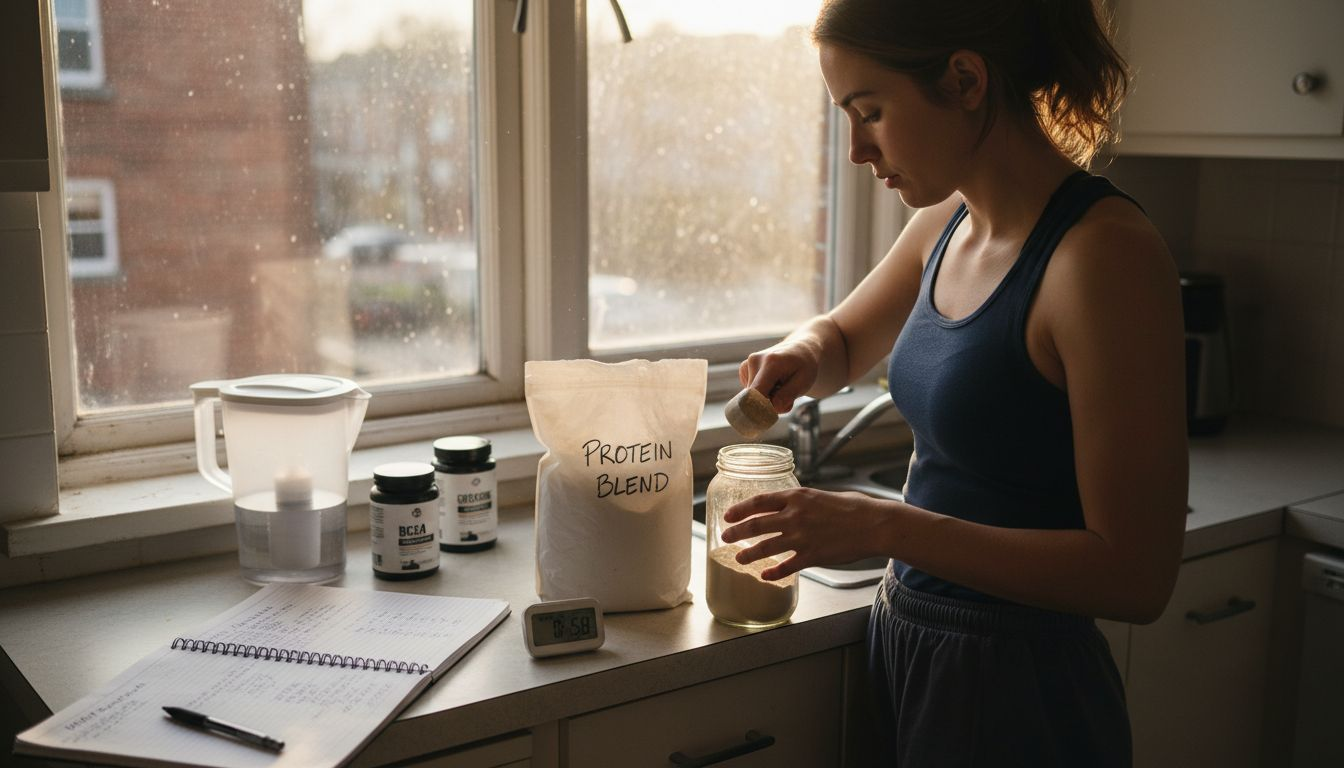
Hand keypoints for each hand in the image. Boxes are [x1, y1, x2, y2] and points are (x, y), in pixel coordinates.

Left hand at [719, 487, 896, 579]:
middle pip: (755, 525)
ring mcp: (801, 537)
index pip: (760, 501)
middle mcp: (795, 516)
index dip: (740, 509)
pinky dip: (773, 572)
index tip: (728, 515)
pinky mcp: (812, 556)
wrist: (875, 525)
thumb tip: (794, 506)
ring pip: (765, 547)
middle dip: (736, 532)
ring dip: (748, 554)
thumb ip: (805, 502)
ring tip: (738, 558)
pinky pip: (786, 567)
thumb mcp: (824, 496)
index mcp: (798, 497)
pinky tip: (764, 576)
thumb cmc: (856, 508)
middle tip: (725, 538)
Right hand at [738, 338, 821, 414]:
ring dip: (766, 400)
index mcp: (771, 362)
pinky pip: (750, 392)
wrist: (800, 350)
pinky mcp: (744, 369)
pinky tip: (772, 384)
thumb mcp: (804, 382)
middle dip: (769, 405)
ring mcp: (747, 364)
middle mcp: (755, 360)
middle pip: (753, 398)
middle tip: (787, 400)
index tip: (767, 419)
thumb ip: (788, 395)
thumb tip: (772, 408)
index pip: (756, 393)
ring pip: (751, 397)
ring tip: (781, 388)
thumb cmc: (804, 366)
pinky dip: (761, 394)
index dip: (760, 410)